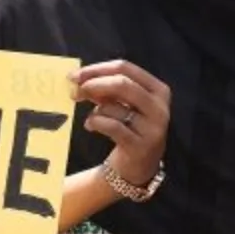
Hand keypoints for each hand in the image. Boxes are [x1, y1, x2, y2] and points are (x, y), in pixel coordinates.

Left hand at [73, 59, 168, 193]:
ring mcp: (152, 127)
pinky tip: (90, 126)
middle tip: (75, 91)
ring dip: (95, 110)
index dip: (97, 69)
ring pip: (115, 106)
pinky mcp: (140, 146)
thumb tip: (78, 78)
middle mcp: (159, 107)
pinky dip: (95, 123)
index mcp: (158, 89)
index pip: (125, 67)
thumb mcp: (122, 103)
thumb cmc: (128, 127)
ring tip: (91, 117)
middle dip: (94, 84)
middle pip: (122, 83)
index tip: (75, 75)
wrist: (138, 165)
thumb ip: (105, 89)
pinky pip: (111, 126)